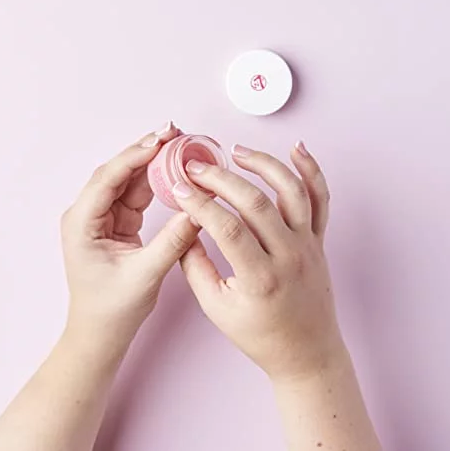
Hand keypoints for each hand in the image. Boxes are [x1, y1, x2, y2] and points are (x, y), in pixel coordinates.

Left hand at [61, 122, 197, 345]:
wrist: (102, 331)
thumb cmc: (112, 308)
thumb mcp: (145, 274)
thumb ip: (173, 241)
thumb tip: (197, 211)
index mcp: (82, 223)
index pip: (108, 179)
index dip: (135, 156)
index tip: (161, 140)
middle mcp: (88, 215)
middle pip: (117, 172)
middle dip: (145, 152)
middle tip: (173, 133)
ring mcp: (103, 217)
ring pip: (128, 180)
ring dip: (151, 163)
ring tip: (177, 146)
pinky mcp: (118, 223)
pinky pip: (137, 195)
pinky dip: (155, 182)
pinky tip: (171, 171)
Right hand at [174, 142, 343, 381]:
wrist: (306, 352)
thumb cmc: (261, 335)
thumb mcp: (216, 308)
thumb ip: (196, 267)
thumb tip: (184, 230)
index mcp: (260, 279)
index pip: (226, 227)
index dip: (199, 204)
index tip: (180, 189)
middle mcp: (289, 256)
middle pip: (254, 202)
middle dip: (221, 179)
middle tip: (197, 167)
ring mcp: (308, 245)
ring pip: (291, 191)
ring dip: (264, 164)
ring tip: (237, 152)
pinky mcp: (319, 241)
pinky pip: (321, 200)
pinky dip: (312, 171)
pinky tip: (298, 149)